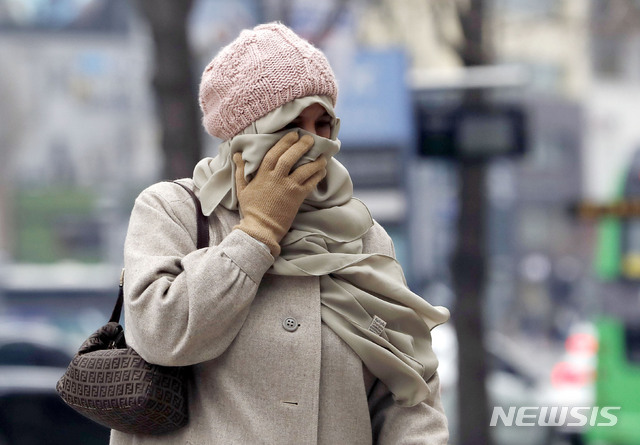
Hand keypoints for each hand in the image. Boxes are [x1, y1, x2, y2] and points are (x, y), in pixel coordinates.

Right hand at [233, 131, 326, 256]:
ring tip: (322, 155)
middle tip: (310, 139)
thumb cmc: (251, 210)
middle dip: (301, 146)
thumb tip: (237, 154)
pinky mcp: (297, 198)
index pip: (274, 153)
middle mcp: (277, 179)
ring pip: (304, 170)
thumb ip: (241, 171)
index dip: (284, 142)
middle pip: (290, 157)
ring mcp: (288, 188)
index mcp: (263, 175)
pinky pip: (310, 183)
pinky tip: (322, 170)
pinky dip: (317, 176)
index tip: (293, 135)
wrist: (261, 229)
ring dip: (315, 161)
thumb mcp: (242, 189)